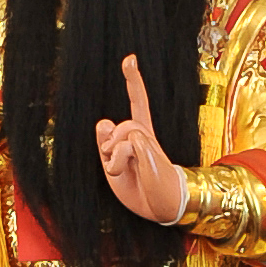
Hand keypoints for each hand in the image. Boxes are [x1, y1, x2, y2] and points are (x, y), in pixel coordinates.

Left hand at [94, 54, 184, 224]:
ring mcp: (149, 140)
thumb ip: (106, 145)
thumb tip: (103, 121)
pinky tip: (131, 170)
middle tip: (113, 164)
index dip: (134, 82)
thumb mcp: (113, 167)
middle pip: (118, 123)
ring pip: (121, 131)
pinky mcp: (150, 147)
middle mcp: (146, 135)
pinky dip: (118, 161)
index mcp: (139, 137)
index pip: (137, 104)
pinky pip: (124, 145)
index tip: (130, 59)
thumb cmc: (139, 190)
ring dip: (113, 155)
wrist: (162, 207)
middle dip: (108, 143)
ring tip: (122, 171)